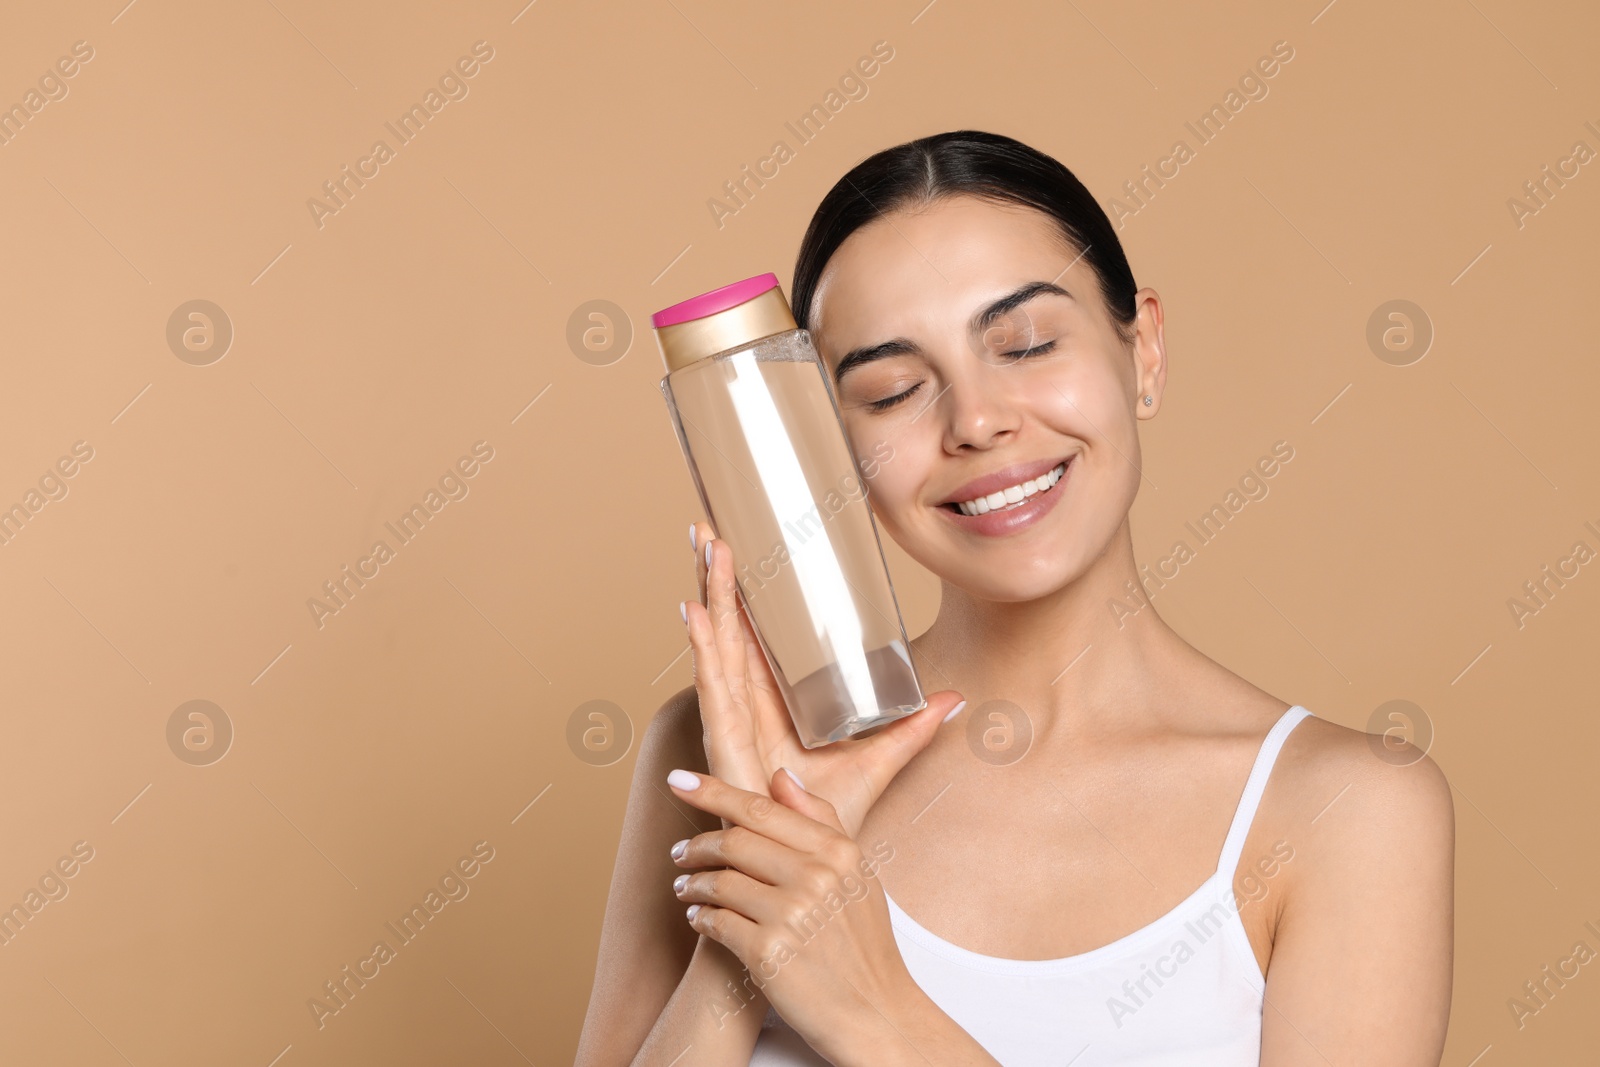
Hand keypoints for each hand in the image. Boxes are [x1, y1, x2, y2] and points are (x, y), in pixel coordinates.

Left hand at [667, 765, 918, 1059]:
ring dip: (694, 883)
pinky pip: (715, 921)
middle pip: (734, 841)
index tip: (679, 781)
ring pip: (719, 880)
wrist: (875, 1014)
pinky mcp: (768, 952)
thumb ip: (821, 820)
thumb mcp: (858, 873)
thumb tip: (781, 776)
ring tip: (686, 887)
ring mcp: (790, 914)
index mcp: (837, 851)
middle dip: (697, 844)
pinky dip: (700, 917)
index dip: (713, 791)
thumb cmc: (864, 945)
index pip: (762, 808)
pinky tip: (699, 918)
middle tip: (680, 852)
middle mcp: (815, 877)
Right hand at [685, 520, 964, 837]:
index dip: (743, 590)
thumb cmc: (827, 818)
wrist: (808, 865)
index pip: (755, 631)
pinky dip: (701, 647)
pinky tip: (691, 613)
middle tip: (706, 525)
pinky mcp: (726, 740)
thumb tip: (954, 699)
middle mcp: (747, 701)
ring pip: (718, 642)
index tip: (735, 544)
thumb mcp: (879, 761)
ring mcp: (733, 718)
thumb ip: (911, 729)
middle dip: (714, 577)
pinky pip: (713, 684)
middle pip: (728, 626)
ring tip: (703, 548)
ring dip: (709, 594)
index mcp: (774, 698)